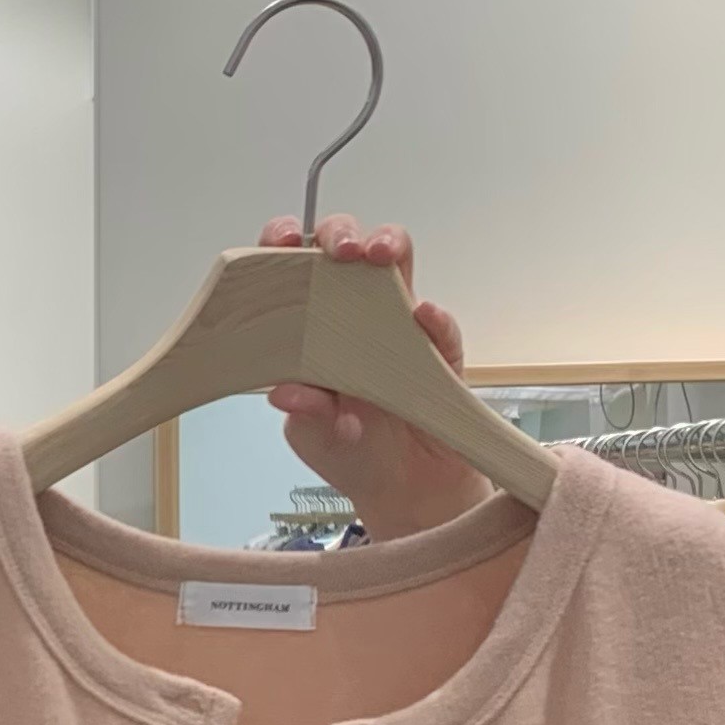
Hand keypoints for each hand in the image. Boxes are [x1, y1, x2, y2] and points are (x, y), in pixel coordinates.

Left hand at [263, 214, 488, 540]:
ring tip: (380, 256)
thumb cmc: (350, 452)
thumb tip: (284, 392)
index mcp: (308, 327)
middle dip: (342, 234)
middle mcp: (351, 315)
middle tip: (341, 251)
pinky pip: (441, 329)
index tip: (284, 240)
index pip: (290, 268)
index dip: (284, 243)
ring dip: (390, 246)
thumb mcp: (313, 435)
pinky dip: (435, 321)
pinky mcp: (439, 353)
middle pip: (347, 250)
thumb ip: (304, 412)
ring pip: (397, 264)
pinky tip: (425, 318)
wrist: (405, 490)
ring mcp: (397, 326)